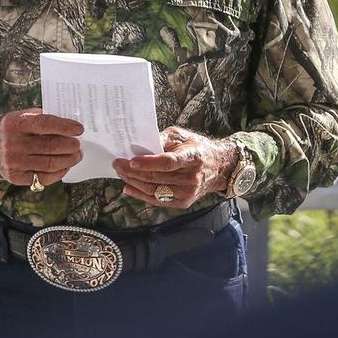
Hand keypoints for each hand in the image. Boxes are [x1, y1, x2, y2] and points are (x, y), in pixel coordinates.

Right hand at [0, 108, 83, 188]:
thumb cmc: (14, 130)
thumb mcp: (22, 116)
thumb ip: (42, 118)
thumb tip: (68, 124)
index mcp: (15, 124)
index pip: (44, 124)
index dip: (65, 127)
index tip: (79, 129)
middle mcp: (13, 143)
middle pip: (50, 146)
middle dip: (70, 146)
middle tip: (78, 144)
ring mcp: (14, 162)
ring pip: (50, 164)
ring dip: (68, 160)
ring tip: (76, 155)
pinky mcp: (16, 177)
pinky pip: (44, 177)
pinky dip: (59, 173)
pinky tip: (64, 166)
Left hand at [113, 126, 237, 208]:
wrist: (219, 167)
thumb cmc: (196, 148)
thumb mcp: (182, 135)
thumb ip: (162, 138)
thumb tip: (140, 144)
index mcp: (193, 157)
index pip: (168, 162)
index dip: (148, 162)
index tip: (131, 160)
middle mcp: (192, 178)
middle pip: (157, 178)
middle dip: (133, 172)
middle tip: (118, 164)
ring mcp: (188, 192)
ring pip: (154, 191)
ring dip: (133, 183)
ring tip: (121, 173)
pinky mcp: (184, 202)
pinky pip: (158, 201)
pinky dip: (140, 195)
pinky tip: (129, 187)